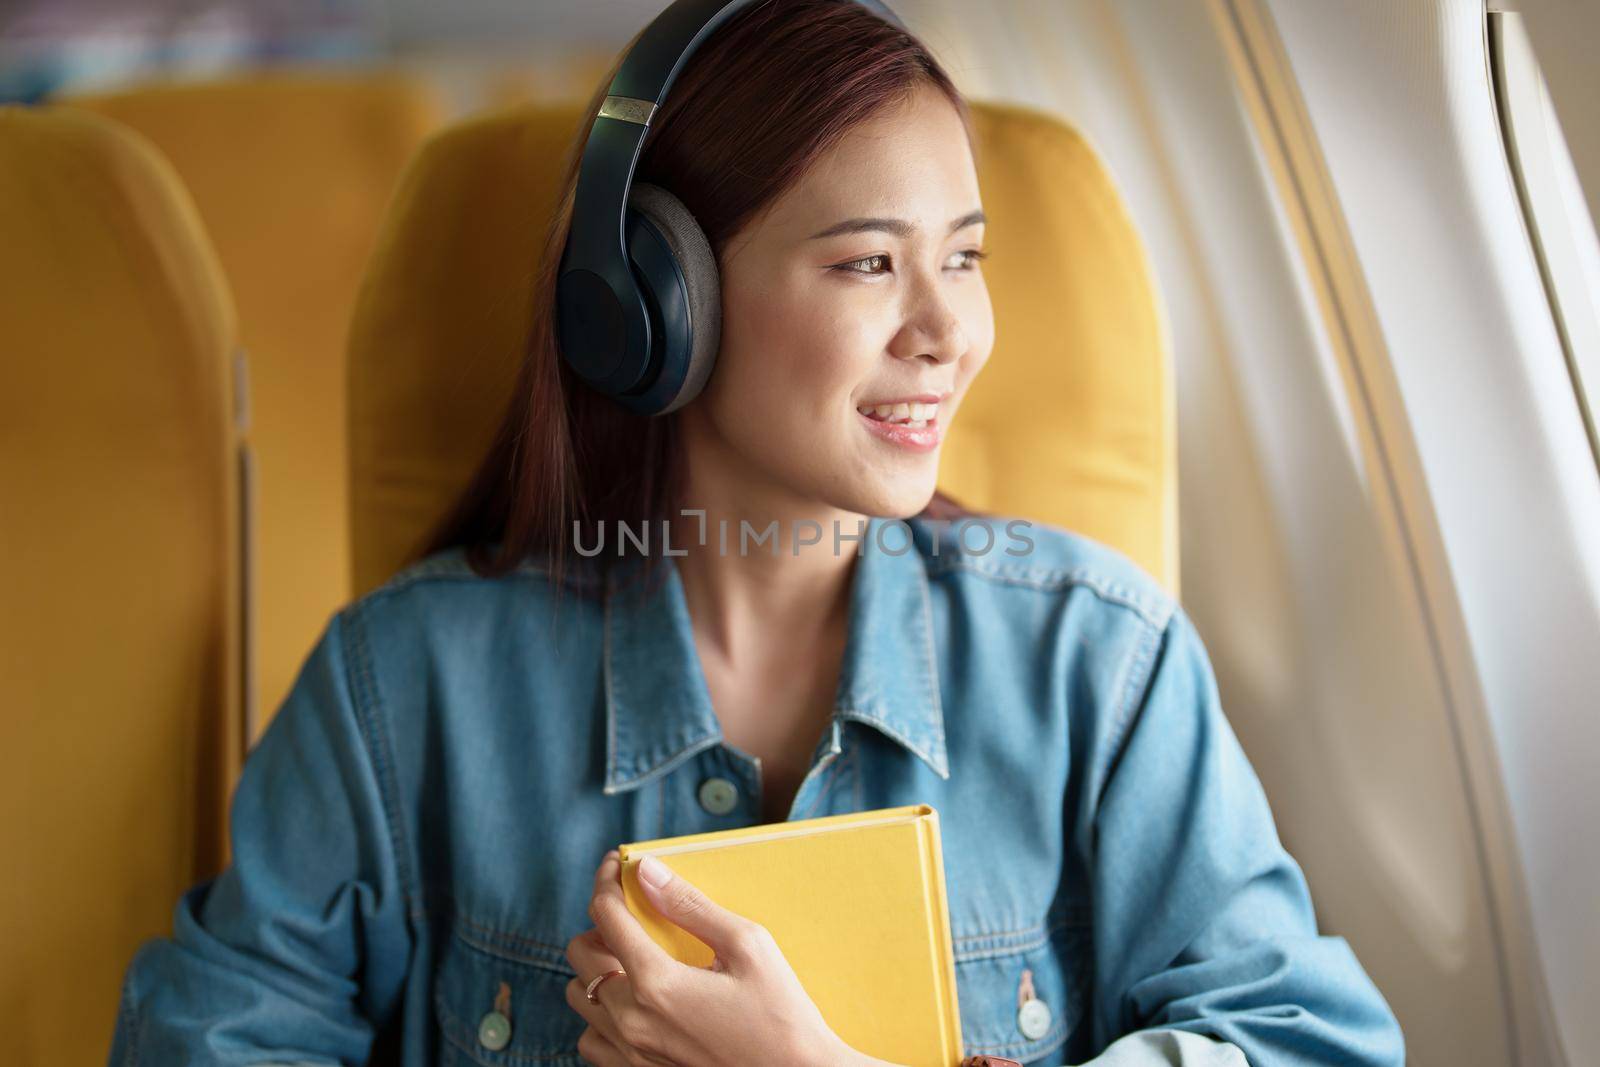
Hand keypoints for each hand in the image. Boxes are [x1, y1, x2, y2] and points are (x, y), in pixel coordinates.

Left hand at [564, 848, 858, 1066]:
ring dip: (596, 971)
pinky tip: (634, 1004)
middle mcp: (632, 1020)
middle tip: (634, 917)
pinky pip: (591, 1040)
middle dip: (600, 924)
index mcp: (656, 982)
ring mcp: (631, 1053)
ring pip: (580, 998)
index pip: (606, 915)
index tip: (618, 864)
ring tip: (633, 961)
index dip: (607, 880)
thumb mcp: (747, 946)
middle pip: (580, 955)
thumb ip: (690, 906)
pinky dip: (601, 1016)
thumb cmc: (781, 1015)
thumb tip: (647, 871)